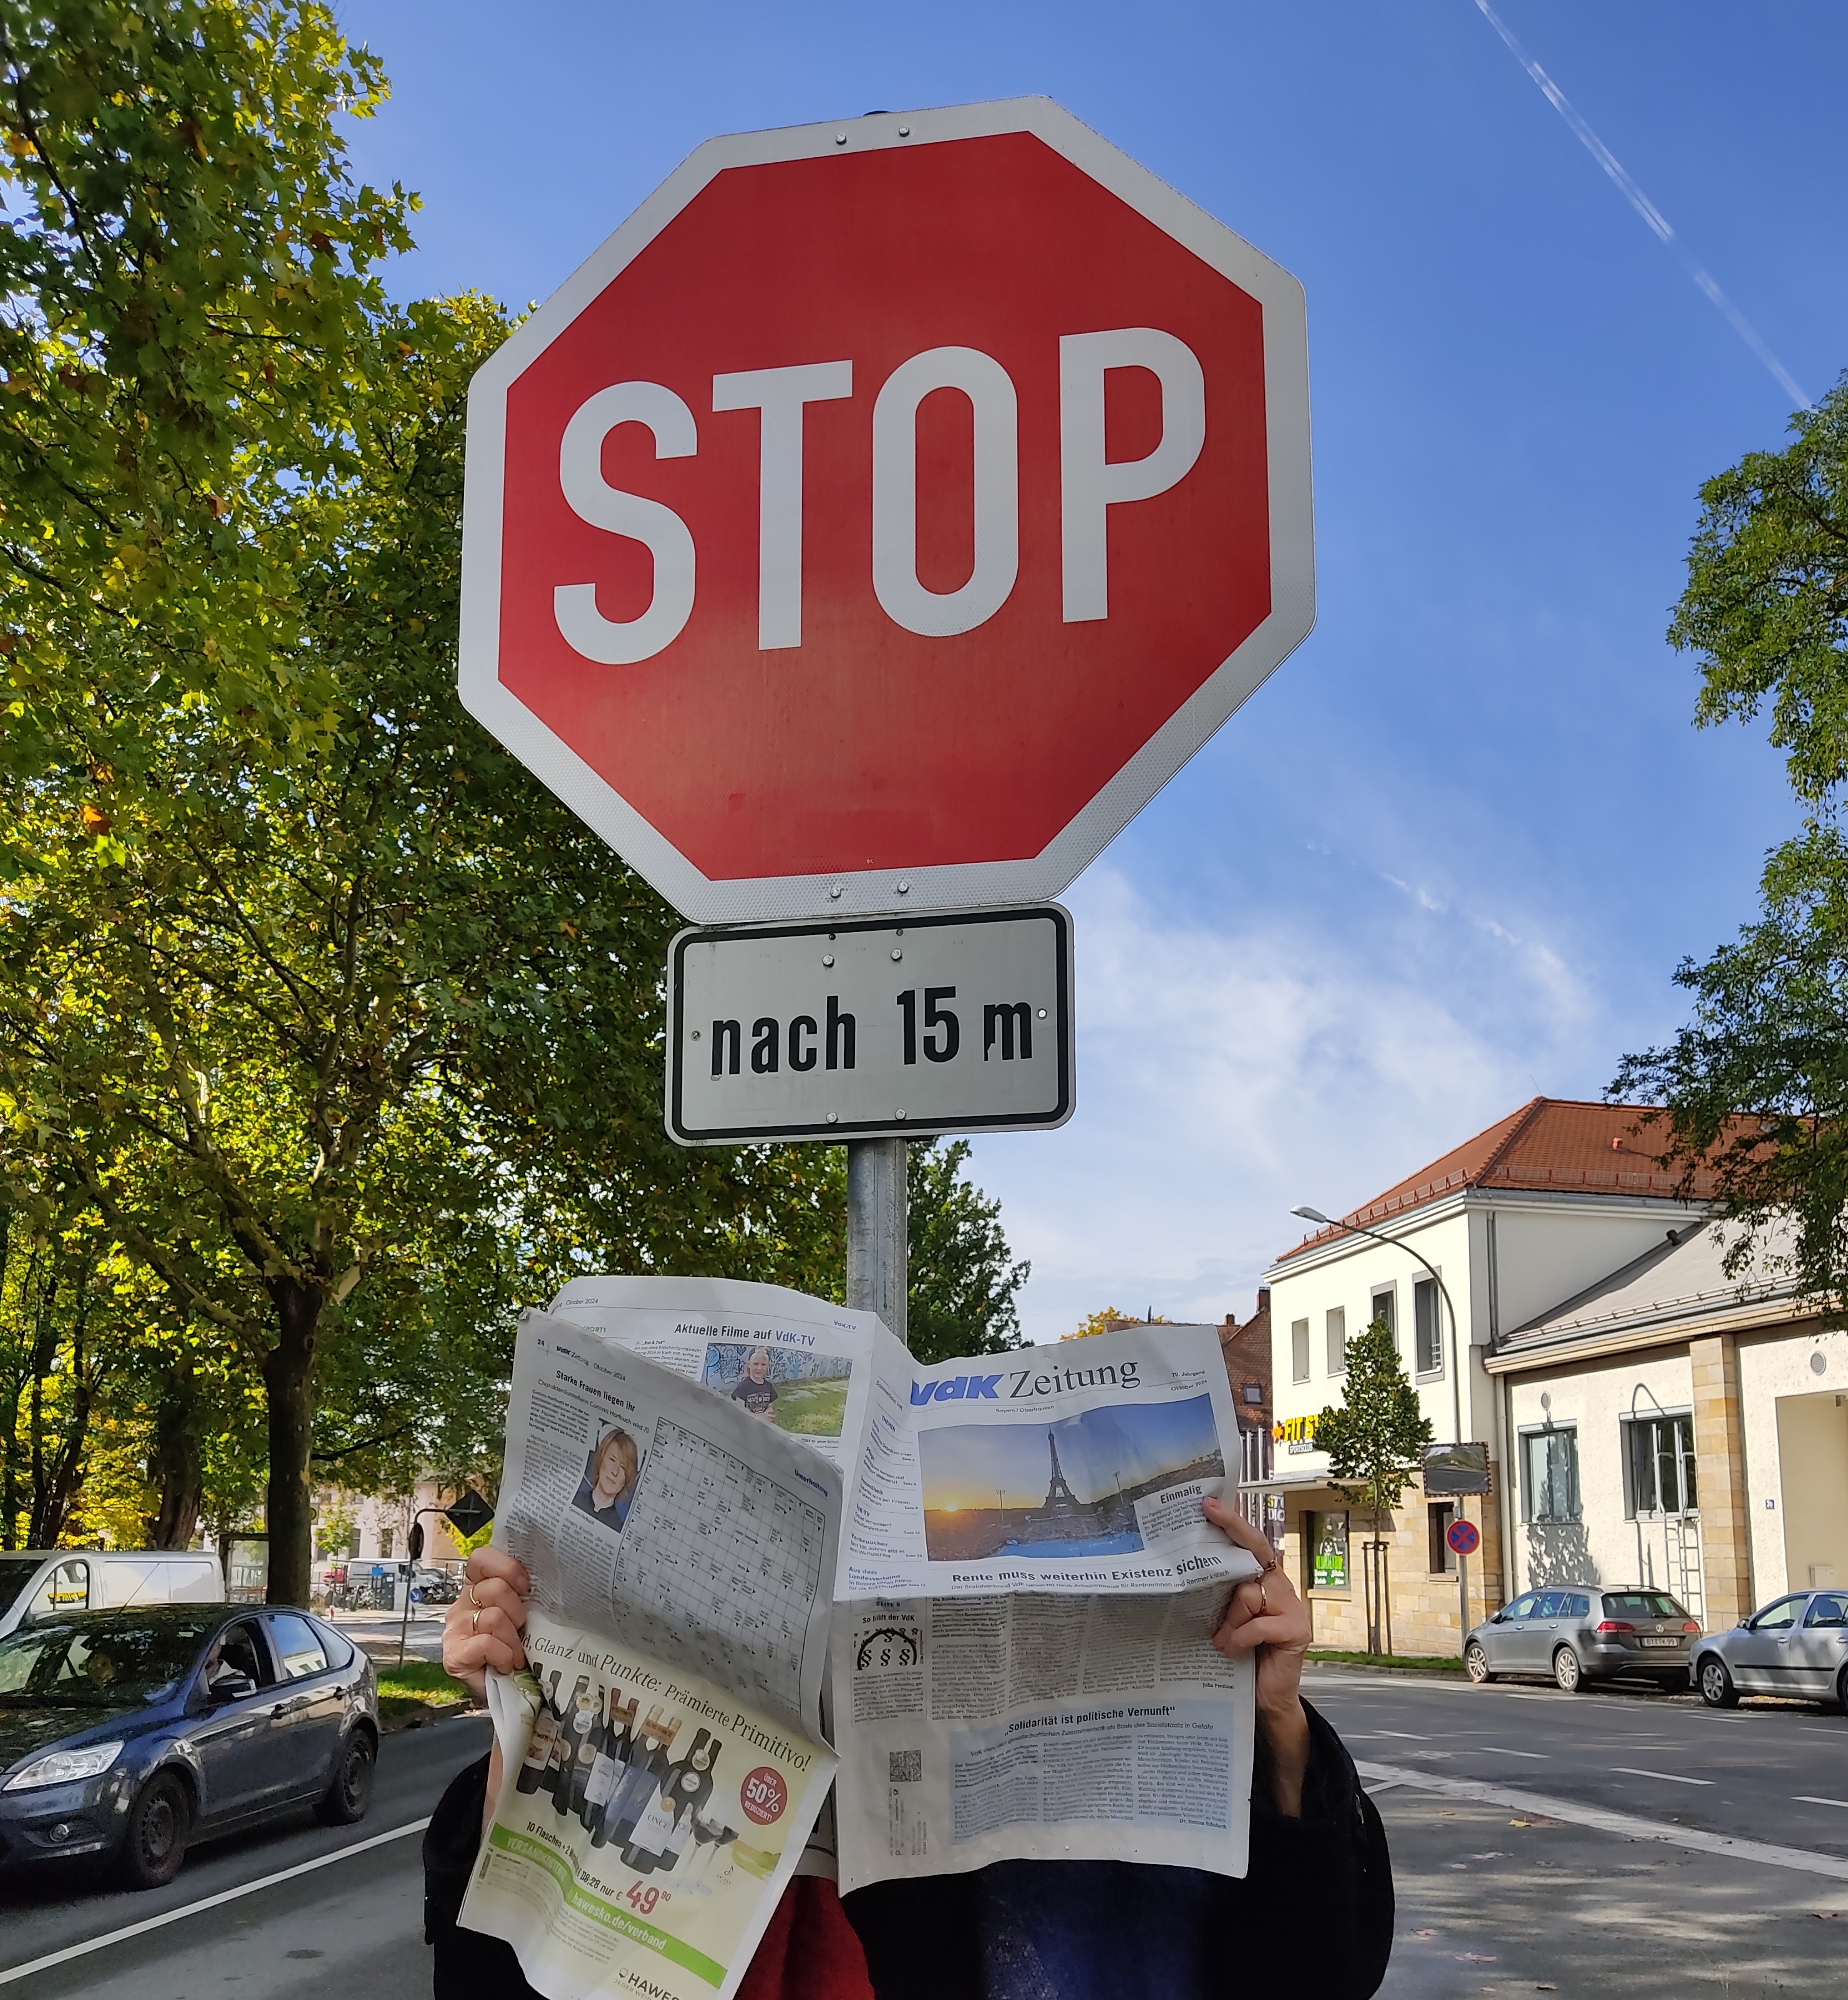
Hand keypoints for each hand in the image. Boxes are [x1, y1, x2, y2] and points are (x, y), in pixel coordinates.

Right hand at [442, 1545, 530, 1702]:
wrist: (503, 1689)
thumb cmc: (514, 1645)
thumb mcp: (520, 1614)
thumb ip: (521, 1594)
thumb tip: (545, 1579)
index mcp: (478, 1586)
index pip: (481, 1558)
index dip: (506, 1568)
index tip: (526, 1586)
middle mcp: (463, 1603)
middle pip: (495, 1588)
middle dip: (517, 1611)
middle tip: (521, 1630)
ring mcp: (455, 1628)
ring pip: (493, 1617)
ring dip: (512, 1639)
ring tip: (515, 1652)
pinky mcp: (454, 1653)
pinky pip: (485, 1643)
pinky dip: (503, 1655)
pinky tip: (505, 1664)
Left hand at [1203, 1495, 1311, 1814]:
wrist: (1266, 1699)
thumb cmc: (1242, 1655)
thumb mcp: (1227, 1620)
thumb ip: (1221, 1596)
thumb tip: (1187, 1569)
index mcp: (1262, 1581)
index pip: (1251, 1543)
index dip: (1234, 1522)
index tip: (1209, 1503)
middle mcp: (1280, 1587)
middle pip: (1254, 1554)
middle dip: (1233, 1531)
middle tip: (1209, 1512)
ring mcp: (1292, 1608)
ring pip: (1249, 1593)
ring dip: (1229, 1618)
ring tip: (1221, 1640)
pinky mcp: (1297, 1631)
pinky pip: (1260, 1623)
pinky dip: (1240, 1637)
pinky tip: (1230, 1650)